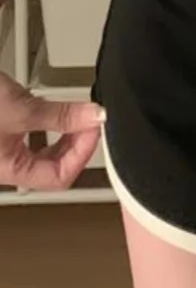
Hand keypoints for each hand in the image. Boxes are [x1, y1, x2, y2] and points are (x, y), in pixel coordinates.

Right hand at [0, 72, 105, 189]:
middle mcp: (3, 165)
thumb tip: (94, 118)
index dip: (82, 154)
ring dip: (63, 133)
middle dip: (75, 143)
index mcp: (6, 170)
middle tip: (88, 120)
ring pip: (43, 150)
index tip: (93, 127)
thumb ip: (61, 116)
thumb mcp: (19, 109)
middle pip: (53, 166)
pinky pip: (31, 135)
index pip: (59, 178)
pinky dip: (47, 123)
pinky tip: (51, 109)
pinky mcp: (0, 129)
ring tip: (75, 114)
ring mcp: (0, 148)